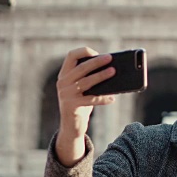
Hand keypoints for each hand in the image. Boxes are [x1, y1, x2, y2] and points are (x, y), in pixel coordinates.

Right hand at [54, 47, 115, 165]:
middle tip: (110, 58)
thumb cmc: (82, 102)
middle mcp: (62, 83)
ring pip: (86, 82)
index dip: (84, 52)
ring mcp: (66, 95)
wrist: (71, 125)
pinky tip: (112, 98)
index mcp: (64, 74)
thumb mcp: (83, 88)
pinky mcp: (71, 106)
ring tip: (113, 72)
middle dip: (96, 62)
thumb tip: (112, 68)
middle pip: (81, 68)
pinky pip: (90, 100)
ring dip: (101, 76)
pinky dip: (102, 98)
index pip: (71, 56)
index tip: (96, 53)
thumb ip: (91, 77)